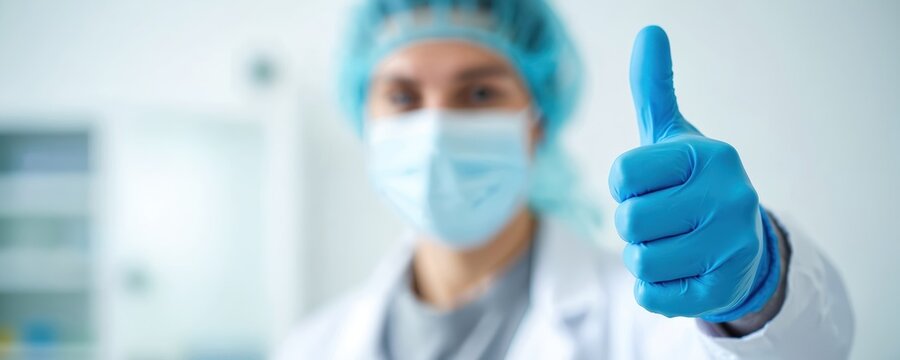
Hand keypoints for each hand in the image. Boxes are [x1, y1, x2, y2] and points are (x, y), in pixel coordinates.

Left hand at [608, 26, 779, 321]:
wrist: (742, 247)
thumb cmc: (692, 186)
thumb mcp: (672, 137)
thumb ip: (654, 89)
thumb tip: (650, 31)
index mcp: (710, 155)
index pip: (623, 174)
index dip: (625, 187)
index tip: (650, 186)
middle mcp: (730, 195)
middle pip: (630, 221)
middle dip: (633, 226)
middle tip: (663, 222)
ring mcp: (732, 244)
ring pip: (640, 260)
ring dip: (643, 258)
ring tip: (672, 246)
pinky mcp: (724, 288)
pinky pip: (652, 295)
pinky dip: (654, 289)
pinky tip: (679, 274)